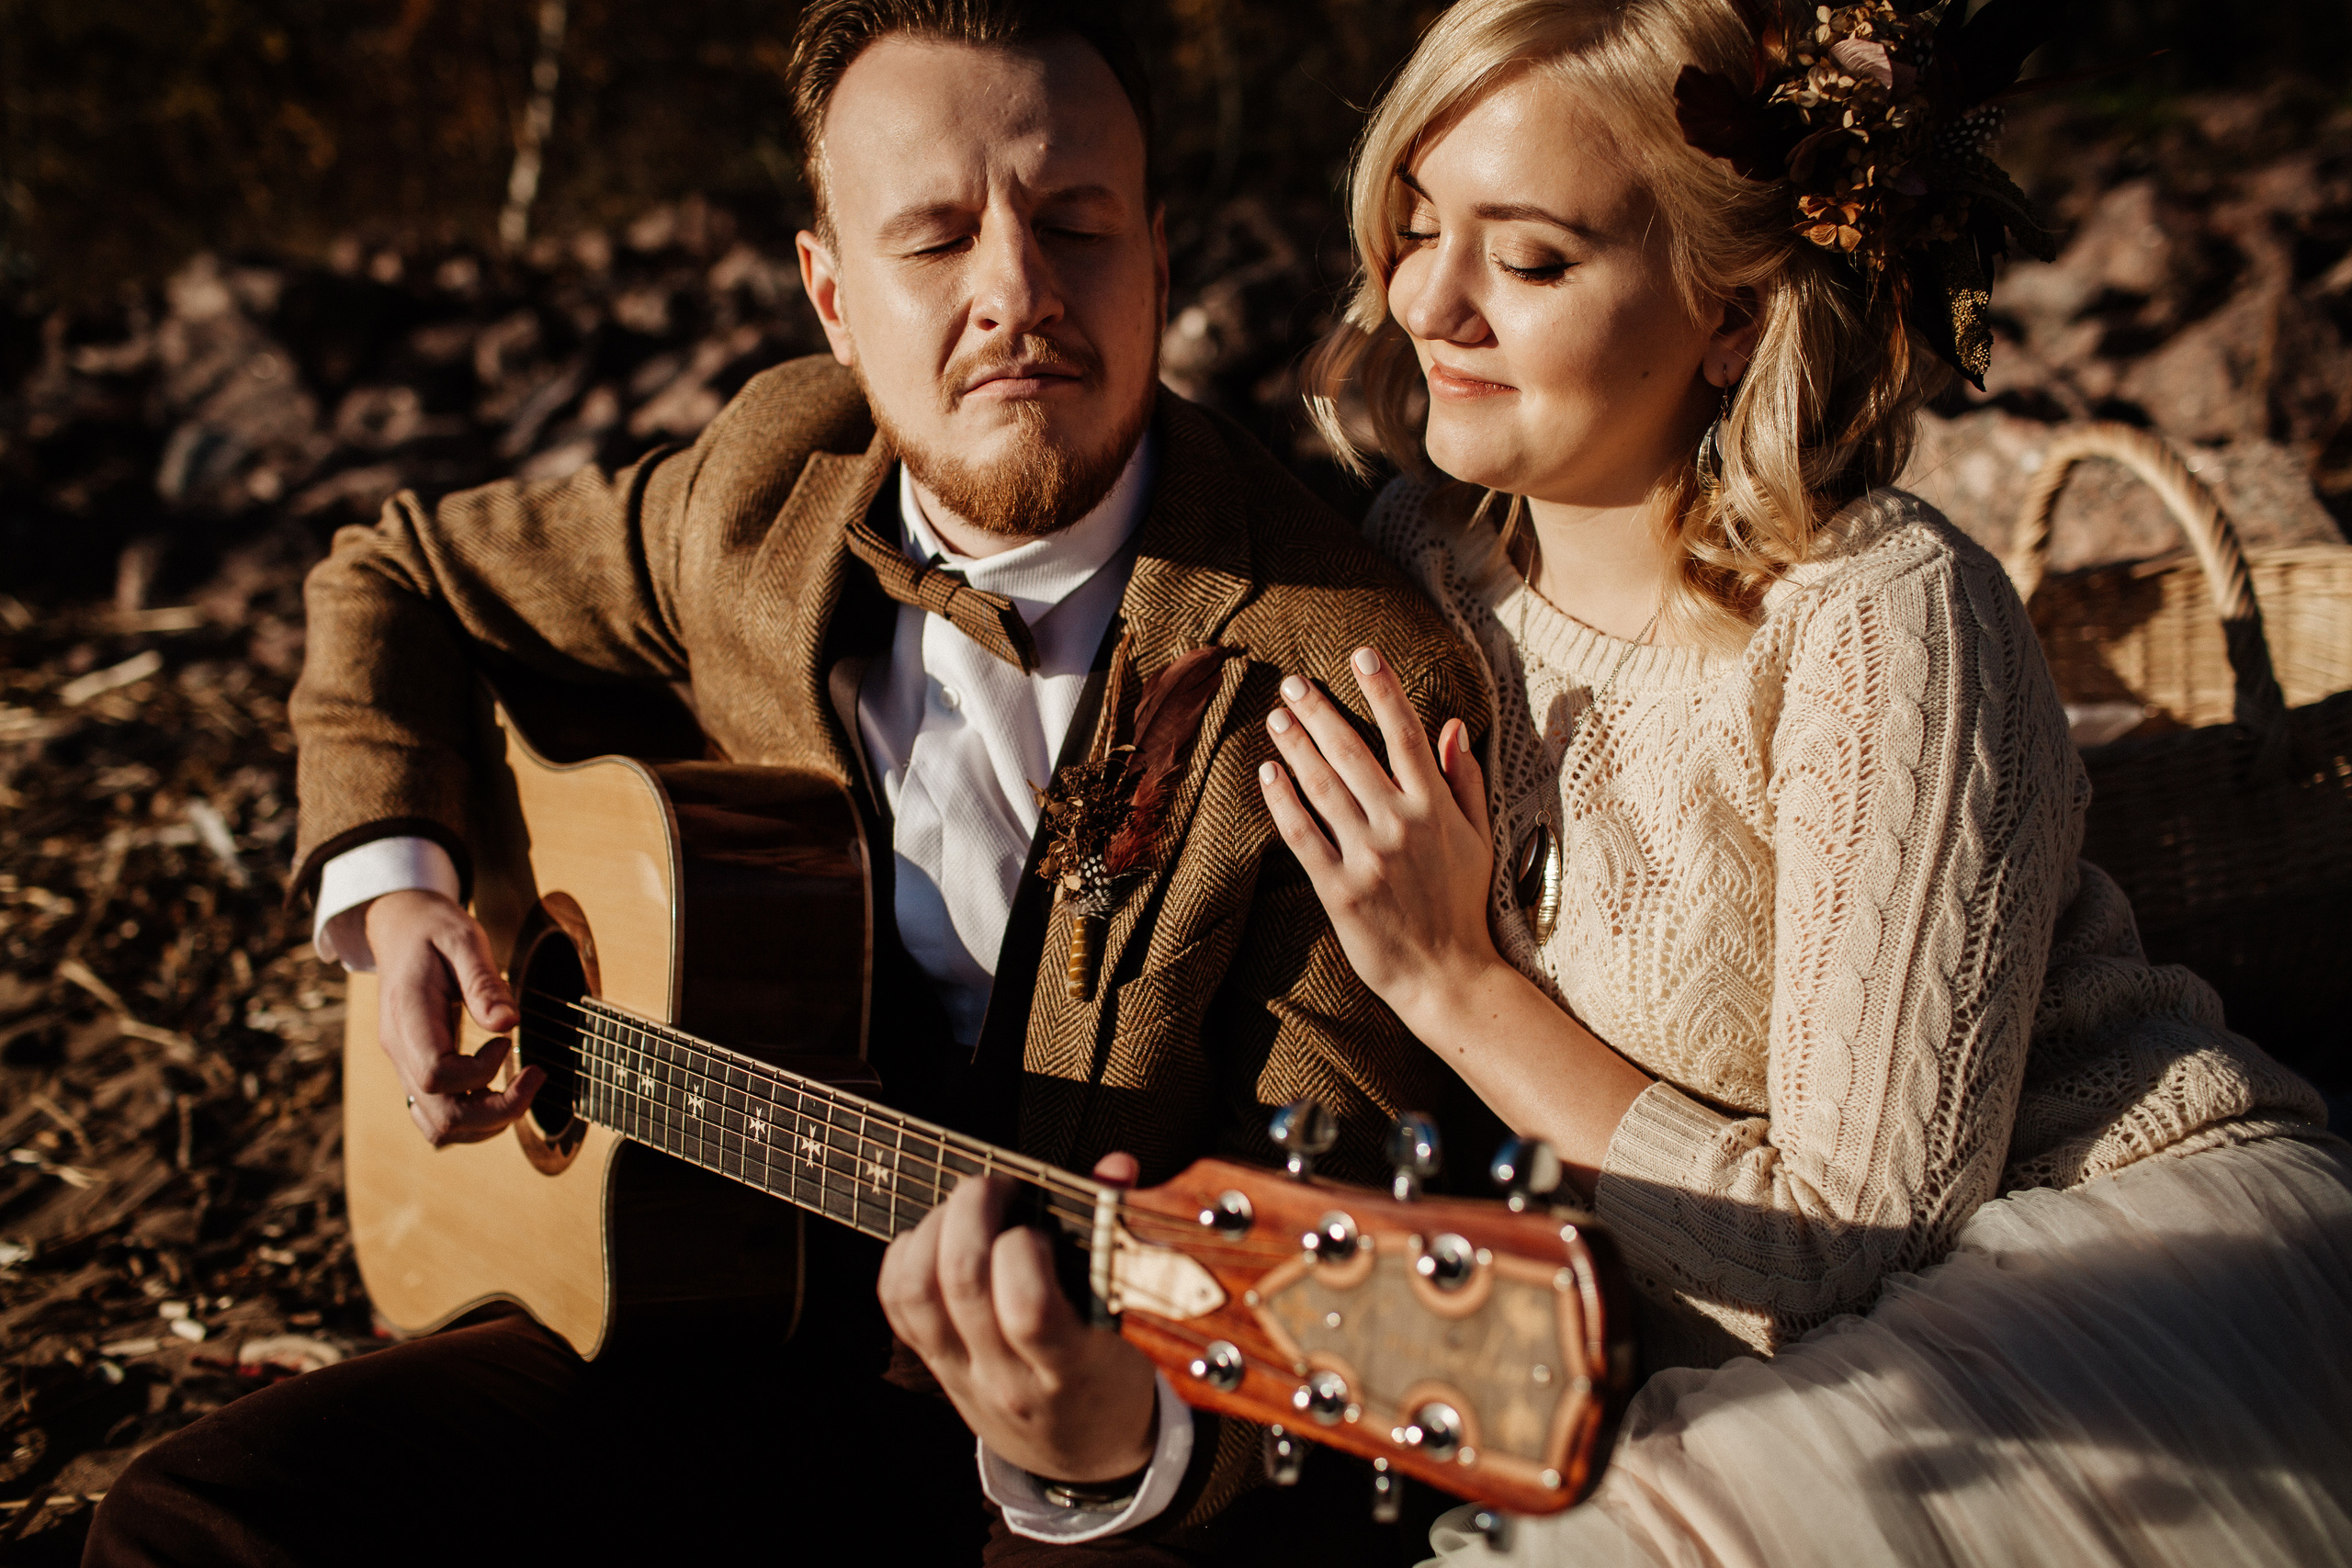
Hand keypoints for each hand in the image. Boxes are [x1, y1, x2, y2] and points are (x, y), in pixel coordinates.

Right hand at [363, 889, 540, 1146]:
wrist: (401, 929)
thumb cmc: (435, 931)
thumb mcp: (463, 939)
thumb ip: (484, 982)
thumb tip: (509, 1023)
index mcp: (408, 1017)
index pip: (436, 1075)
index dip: (480, 1072)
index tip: (507, 1043)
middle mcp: (400, 1051)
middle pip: (440, 1116)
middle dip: (496, 1112)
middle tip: (536, 1076)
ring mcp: (404, 1065)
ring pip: (437, 1127)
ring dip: (485, 1123)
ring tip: (522, 1087)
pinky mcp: (416, 1071)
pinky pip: (436, 1117)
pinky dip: (471, 1119)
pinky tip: (498, 1090)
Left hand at [879, 1152, 1157, 1484]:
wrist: (1079, 1453)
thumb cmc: (1112, 1376)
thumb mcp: (1134, 1326)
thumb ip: (1121, 1237)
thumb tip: (1117, 1167)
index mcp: (1067, 1369)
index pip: (1028, 1310)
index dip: (1025, 1250)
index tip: (1042, 1228)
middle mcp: (1004, 1376)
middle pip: (960, 1281)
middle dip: (972, 1210)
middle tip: (998, 1187)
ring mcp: (961, 1372)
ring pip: (916, 1290)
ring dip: (932, 1229)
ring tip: (964, 1209)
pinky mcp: (932, 1363)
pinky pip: (896, 1301)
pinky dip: (906, 1253)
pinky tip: (938, 1236)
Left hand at [1257, 646, 1502, 1032]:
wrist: (1448, 976)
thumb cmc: (1463, 904)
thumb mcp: (1478, 839)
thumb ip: (1464, 781)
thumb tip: (1454, 726)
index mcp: (1436, 809)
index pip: (1407, 735)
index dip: (1384, 690)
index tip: (1363, 655)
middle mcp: (1400, 826)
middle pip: (1352, 753)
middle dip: (1320, 711)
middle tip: (1293, 683)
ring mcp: (1368, 858)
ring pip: (1322, 787)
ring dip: (1296, 746)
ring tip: (1276, 717)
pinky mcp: (1339, 890)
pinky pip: (1302, 836)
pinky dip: (1282, 801)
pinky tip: (1268, 773)